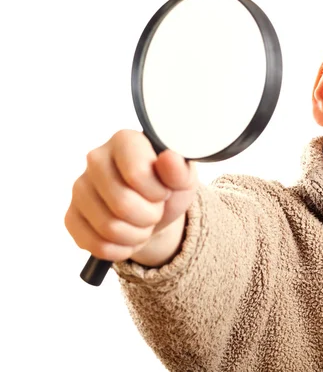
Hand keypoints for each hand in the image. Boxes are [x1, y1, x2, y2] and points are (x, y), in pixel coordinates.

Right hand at [65, 129, 197, 265]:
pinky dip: (121, 249)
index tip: (163, 191)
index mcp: (125, 140)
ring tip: (143, 222)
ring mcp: (79, 188)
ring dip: (137, 235)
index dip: (157, 193)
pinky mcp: (71, 216)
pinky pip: (97, 245)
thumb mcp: (183, 178)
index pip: (137, 174)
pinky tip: (127, 235)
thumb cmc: (168, 187)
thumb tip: (169, 158)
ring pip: (109, 228)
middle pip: (122, 205)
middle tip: (155, 210)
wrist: (156, 211)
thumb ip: (180, 169)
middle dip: (149, 216)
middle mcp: (96, 159)